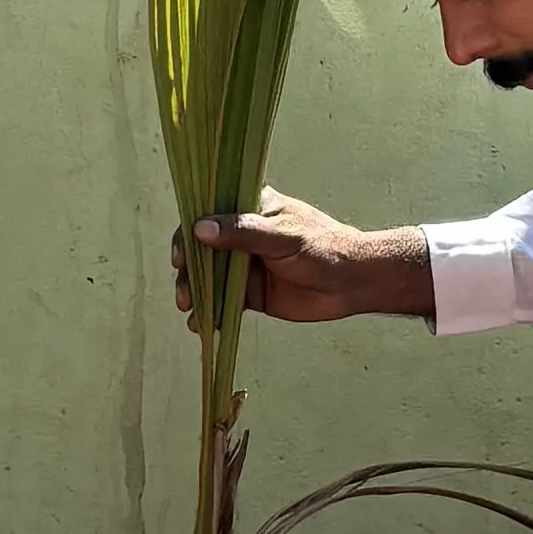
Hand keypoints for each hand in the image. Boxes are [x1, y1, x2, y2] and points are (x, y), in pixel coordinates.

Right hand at [176, 187, 430, 325]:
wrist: (352, 283)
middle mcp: (241, 235)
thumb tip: (201, 229)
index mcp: (249, 207)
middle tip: (184, 293)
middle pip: (202, 250)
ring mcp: (244, 265)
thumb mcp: (282, 236)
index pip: (208, 214)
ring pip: (208, 277)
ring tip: (189, 310)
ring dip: (195, 293)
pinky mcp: (250, 293)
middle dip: (188, 271)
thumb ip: (243, 232)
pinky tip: (201, 325)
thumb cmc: (322, 248)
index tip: (180, 256)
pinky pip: (222, 302)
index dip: (188, 234)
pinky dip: (209, 313)